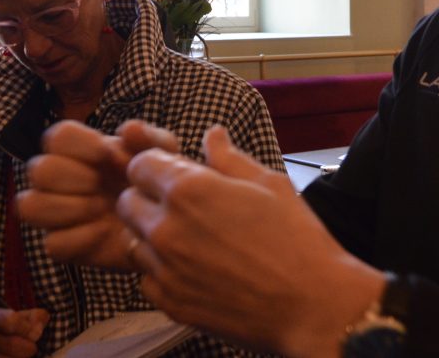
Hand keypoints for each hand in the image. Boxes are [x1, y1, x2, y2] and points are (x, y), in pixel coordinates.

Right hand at [0, 307, 49, 357]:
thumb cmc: (3, 329)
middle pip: (11, 344)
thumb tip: (40, 325)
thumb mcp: (17, 317)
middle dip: (29, 348)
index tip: (36, 334)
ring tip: (22, 355)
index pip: (13, 322)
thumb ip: (34, 317)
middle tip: (32, 348)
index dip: (29, 330)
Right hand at [17, 119, 177, 268]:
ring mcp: (60, 214)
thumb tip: (129, 129)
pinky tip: (104, 233)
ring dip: (65, 207)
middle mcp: (63, 179)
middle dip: (70, 176)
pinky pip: (52, 244)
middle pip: (37, 169)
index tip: (105, 155)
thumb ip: (150, 140)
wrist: (171, 225)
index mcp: (83, 150)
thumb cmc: (159, 182)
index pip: (57, 136)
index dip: (77, 143)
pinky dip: (78, 239)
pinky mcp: (66, 245)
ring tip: (99, 208)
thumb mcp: (164, 156)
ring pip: (29, 205)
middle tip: (100, 184)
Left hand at [119, 126, 384, 357]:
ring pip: (133, 242)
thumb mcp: (269, 184)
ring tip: (191, 240)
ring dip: (152, 236)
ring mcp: (165, 269)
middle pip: (128, 202)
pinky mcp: (170, 303)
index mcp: (189, 190)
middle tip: (181, 206)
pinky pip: (146, 279)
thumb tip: (212, 135)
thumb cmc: (297, 240)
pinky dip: (162, 271)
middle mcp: (167, 228)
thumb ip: (230, 158)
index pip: (140, 165)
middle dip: (147, 198)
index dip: (157, 166)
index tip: (175, 174)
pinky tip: (194, 269)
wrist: (311, 304)